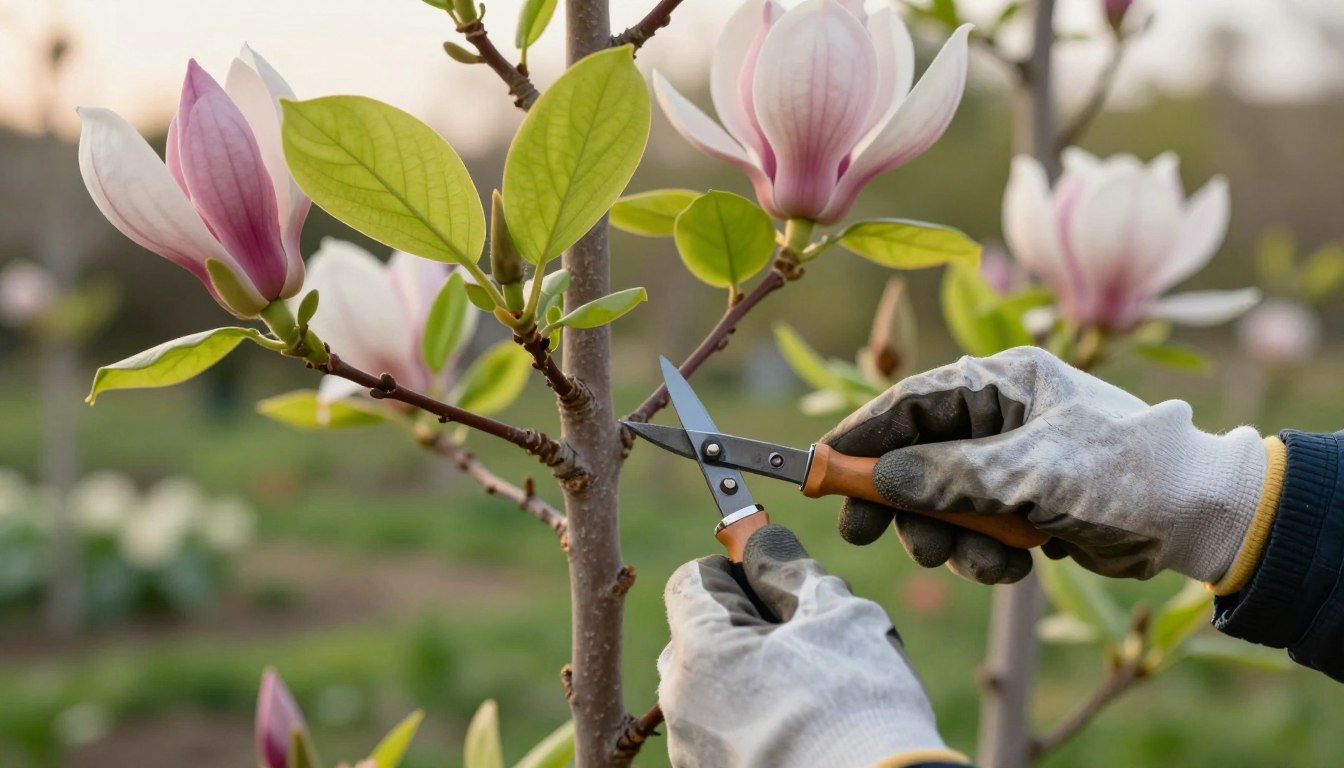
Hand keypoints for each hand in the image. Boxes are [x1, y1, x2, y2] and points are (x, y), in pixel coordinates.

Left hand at [658, 525, 965, 767]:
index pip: (692, 581)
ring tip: (812, 691)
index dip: (733, 569)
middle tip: (805, 638)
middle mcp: (680, 704)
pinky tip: (803, 730)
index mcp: (699, 650)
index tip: (773, 579)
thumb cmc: (857, 706)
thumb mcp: (836, 617)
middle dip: (744, 626)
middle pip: (698, 638)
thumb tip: (764, 542)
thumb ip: (789, 570)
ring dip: (749, 677)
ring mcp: (694, 752)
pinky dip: (754, 722)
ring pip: (712, 691)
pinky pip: (724, 735)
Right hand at [822, 346, 1267, 583]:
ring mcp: (1009, 464)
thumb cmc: (1124, 472)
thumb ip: (949, 476)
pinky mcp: (1022, 507)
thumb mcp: (1031, 471)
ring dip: (947, 538)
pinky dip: (983, 556)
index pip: (910, 402)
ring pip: (940, 503)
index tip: (820, 466)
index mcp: (1002, 384)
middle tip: (864, 532)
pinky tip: (1013, 566)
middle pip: (914, 457)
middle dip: (897, 500)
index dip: (861, 434)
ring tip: (975, 558)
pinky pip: (973, 533)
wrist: (1199, 517)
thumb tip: (880, 480)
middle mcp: (999, 418)